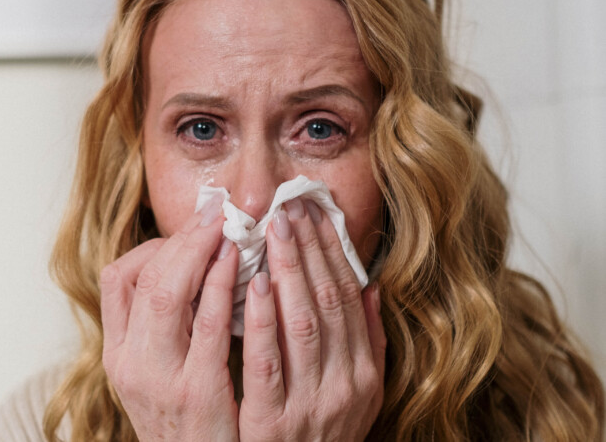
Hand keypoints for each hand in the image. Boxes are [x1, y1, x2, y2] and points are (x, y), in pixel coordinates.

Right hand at [100, 197, 238, 440]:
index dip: (156, 245)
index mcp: (119, 352)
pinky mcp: (196, 394)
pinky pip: (209, 328)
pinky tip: (241, 267)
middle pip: (144, 278)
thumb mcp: (162, 371)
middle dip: (183, 238)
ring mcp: (159, 379)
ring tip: (227, 226)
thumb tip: (200, 264)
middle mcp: (130, 362)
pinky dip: (222, 288)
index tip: (193, 231)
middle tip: (216, 211)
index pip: (118, 278)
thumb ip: (172, 323)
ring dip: (200, 252)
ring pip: (167, 294)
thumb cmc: (187, 419)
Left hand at [239, 198, 385, 441]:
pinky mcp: (273, 423)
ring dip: (290, 272)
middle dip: (309, 249)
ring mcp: (310, 404)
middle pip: (328, 301)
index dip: (333, 253)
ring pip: (303, 323)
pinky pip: (268, 363)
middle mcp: (345, 384)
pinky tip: (255, 284)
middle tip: (290, 207)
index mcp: (364, 372)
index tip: (316, 215)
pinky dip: (264, 321)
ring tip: (274, 230)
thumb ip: (369, 341)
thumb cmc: (325, 433)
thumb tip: (372, 286)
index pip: (349, 298)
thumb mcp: (363, 393)